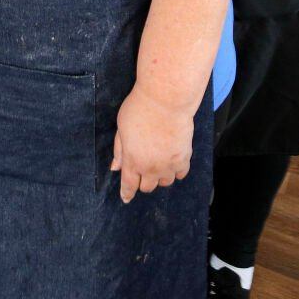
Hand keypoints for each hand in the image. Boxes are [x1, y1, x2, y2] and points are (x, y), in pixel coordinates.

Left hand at [109, 87, 194, 202]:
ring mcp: (168, 164)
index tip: (126, 198)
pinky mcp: (183, 158)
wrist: (165, 101)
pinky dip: (176, 171)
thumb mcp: (121, 128)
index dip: (127, 193)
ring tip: (159, 164)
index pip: (129, 185)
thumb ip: (119, 150)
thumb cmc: (139, 109)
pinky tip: (173, 162)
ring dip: (160, 177)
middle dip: (143, 182)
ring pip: (165, 183)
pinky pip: (181, 174)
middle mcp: (150, 167)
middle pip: (147, 187)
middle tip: (143, 172)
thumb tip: (115, 167)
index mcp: (132, 161)